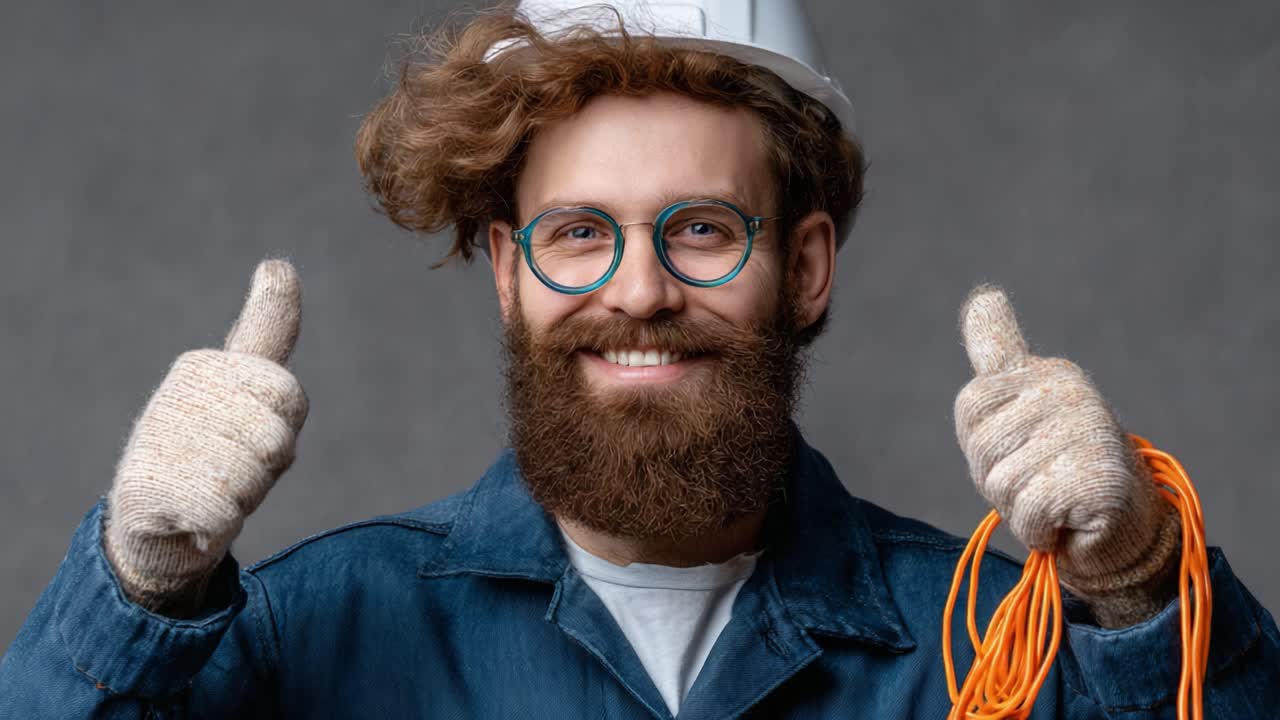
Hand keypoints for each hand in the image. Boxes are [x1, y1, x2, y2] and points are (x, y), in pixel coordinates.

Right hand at [104, 259, 307, 612]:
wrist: (154, 521)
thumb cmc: (213, 446)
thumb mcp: (246, 383)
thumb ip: (267, 330)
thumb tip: (278, 265)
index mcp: (206, 368)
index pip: (284, 387)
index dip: (281, 413)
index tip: (262, 370)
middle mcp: (181, 395)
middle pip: (279, 437)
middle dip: (269, 460)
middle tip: (235, 465)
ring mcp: (162, 440)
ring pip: (254, 475)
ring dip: (246, 493)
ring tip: (214, 488)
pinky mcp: (148, 489)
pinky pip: (221, 512)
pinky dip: (218, 522)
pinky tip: (195, 514)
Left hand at [954, 285, 1178, 626]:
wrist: (1122, 528)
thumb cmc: (1054, 468)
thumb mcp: (1017, 408)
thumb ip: (998, 353)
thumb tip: (982, 296)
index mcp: (1047, 374)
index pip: (972, 402)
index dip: (978, 441)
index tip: (1018, 444)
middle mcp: (1069, 392)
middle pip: (979, 447)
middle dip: (995, 479)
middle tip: (1037, 482)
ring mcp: (1086, 430)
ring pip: (1001, 481)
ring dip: (1018, 507)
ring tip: (1054, 501)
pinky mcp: (1095, 477)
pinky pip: (1028, 512)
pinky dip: (1037, 529)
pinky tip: (1066, 522)